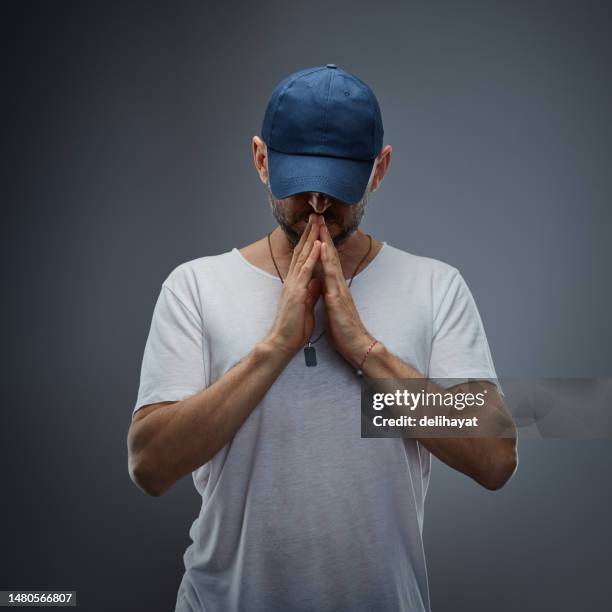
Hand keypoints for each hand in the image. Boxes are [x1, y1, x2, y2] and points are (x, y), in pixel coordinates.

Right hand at [265, 214, 322, 355]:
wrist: (283, 342)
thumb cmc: (294, 327)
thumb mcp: (305, 305)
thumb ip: (310, 291)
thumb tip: (316, 281)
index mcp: (296, 283)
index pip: (303, 257)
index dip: (309, 241)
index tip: (316, 228)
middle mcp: (293, 280)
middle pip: (301, 250)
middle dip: (309, 232)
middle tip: (315, 215)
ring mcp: (293, 284)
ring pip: (303, 255)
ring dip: (311, 237)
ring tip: (317, 221)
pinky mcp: (296, 291)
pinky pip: (306, 270)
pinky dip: (313, 255)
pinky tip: (319, 243)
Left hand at [319, 222, 375, 366]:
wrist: (355, 344)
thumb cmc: (343, 329)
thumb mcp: (332, 307)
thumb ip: (328, 294)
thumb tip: (322, 285)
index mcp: (334, 287)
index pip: (327, 261)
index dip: (321, 244)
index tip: (316, 229)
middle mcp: (338, 284)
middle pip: (330, 255)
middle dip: (324, 236)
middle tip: (318, 218)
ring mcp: (338, 289)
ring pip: (331, 260)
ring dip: (325, 241)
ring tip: (320, 225)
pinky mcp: (337, 297)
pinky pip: (330, 275)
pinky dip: (326, 260)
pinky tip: (322, 249)